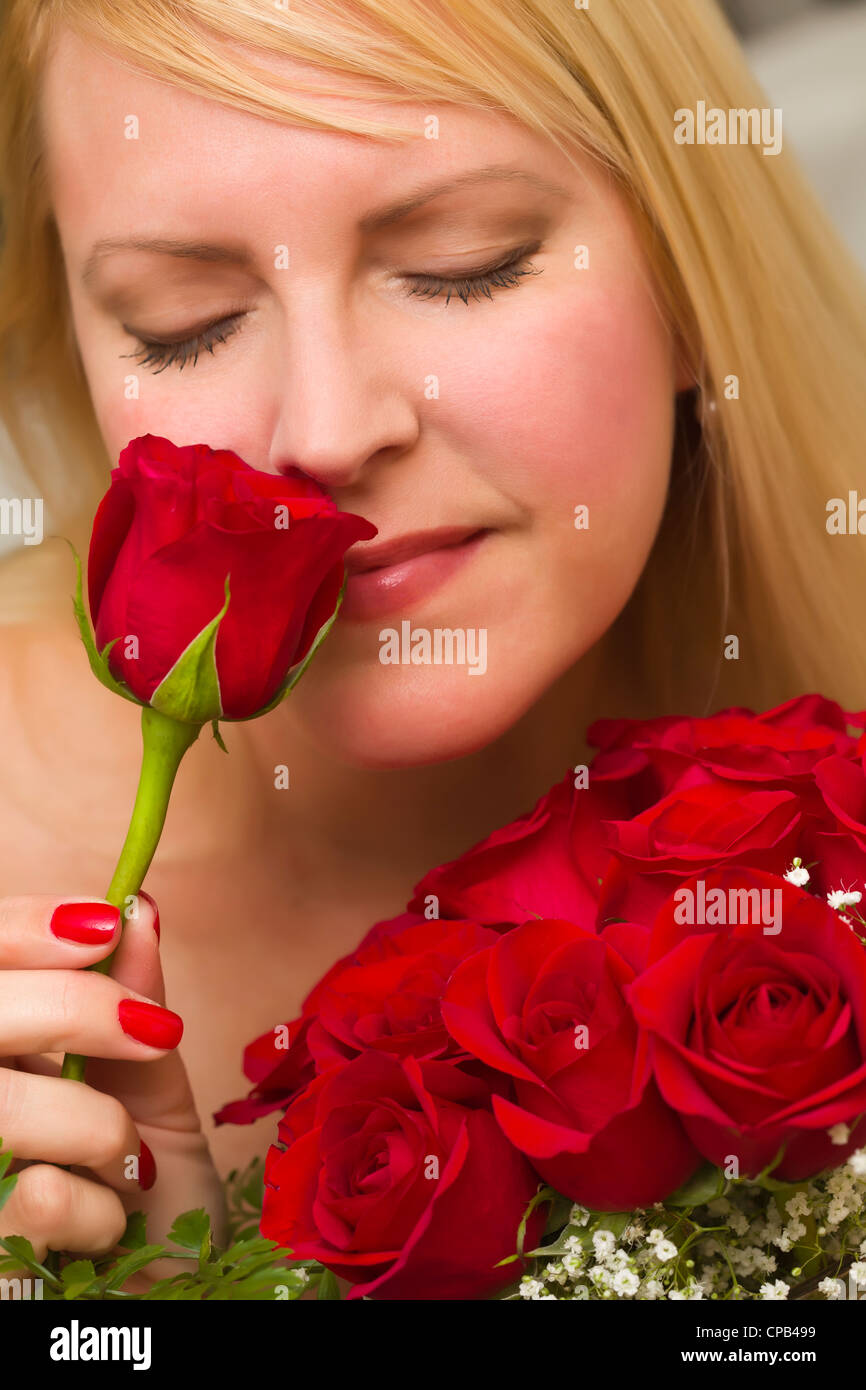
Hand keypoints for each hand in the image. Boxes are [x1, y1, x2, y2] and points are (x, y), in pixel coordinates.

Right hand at [0, 893, 224, 1273]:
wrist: (163, 1290)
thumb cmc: (147, 1186)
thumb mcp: (150, 1083)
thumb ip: (134, 998)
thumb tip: (136, 907)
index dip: (21, 927)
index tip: (102, 923)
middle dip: (74, 1005)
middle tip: (153, 1029)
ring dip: (90, 1123)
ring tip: (125, 1156)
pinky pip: (32, 1194)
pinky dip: (95, 1206)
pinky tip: (102, 1229)